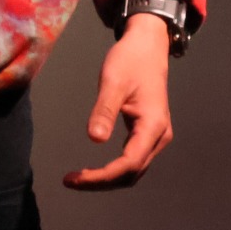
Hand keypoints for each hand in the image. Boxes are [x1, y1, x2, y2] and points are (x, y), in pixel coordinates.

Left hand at [62, 13, 172, 190]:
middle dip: (102, 182)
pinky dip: (114, 169)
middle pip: (132, 173)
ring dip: (107, 179)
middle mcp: (159, 136)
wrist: (148, 47)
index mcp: (153, 126)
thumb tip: (94, 139)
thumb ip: (104, 110)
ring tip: (78, 178)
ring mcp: (156, 136)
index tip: (75, 179)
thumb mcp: (113, 82)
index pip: (129, 164)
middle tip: (70, 181)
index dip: (102, 176)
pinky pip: (133, 160)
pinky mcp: (149, 133)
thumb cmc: (130, 61)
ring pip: (134, 170)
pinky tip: (94, 169)